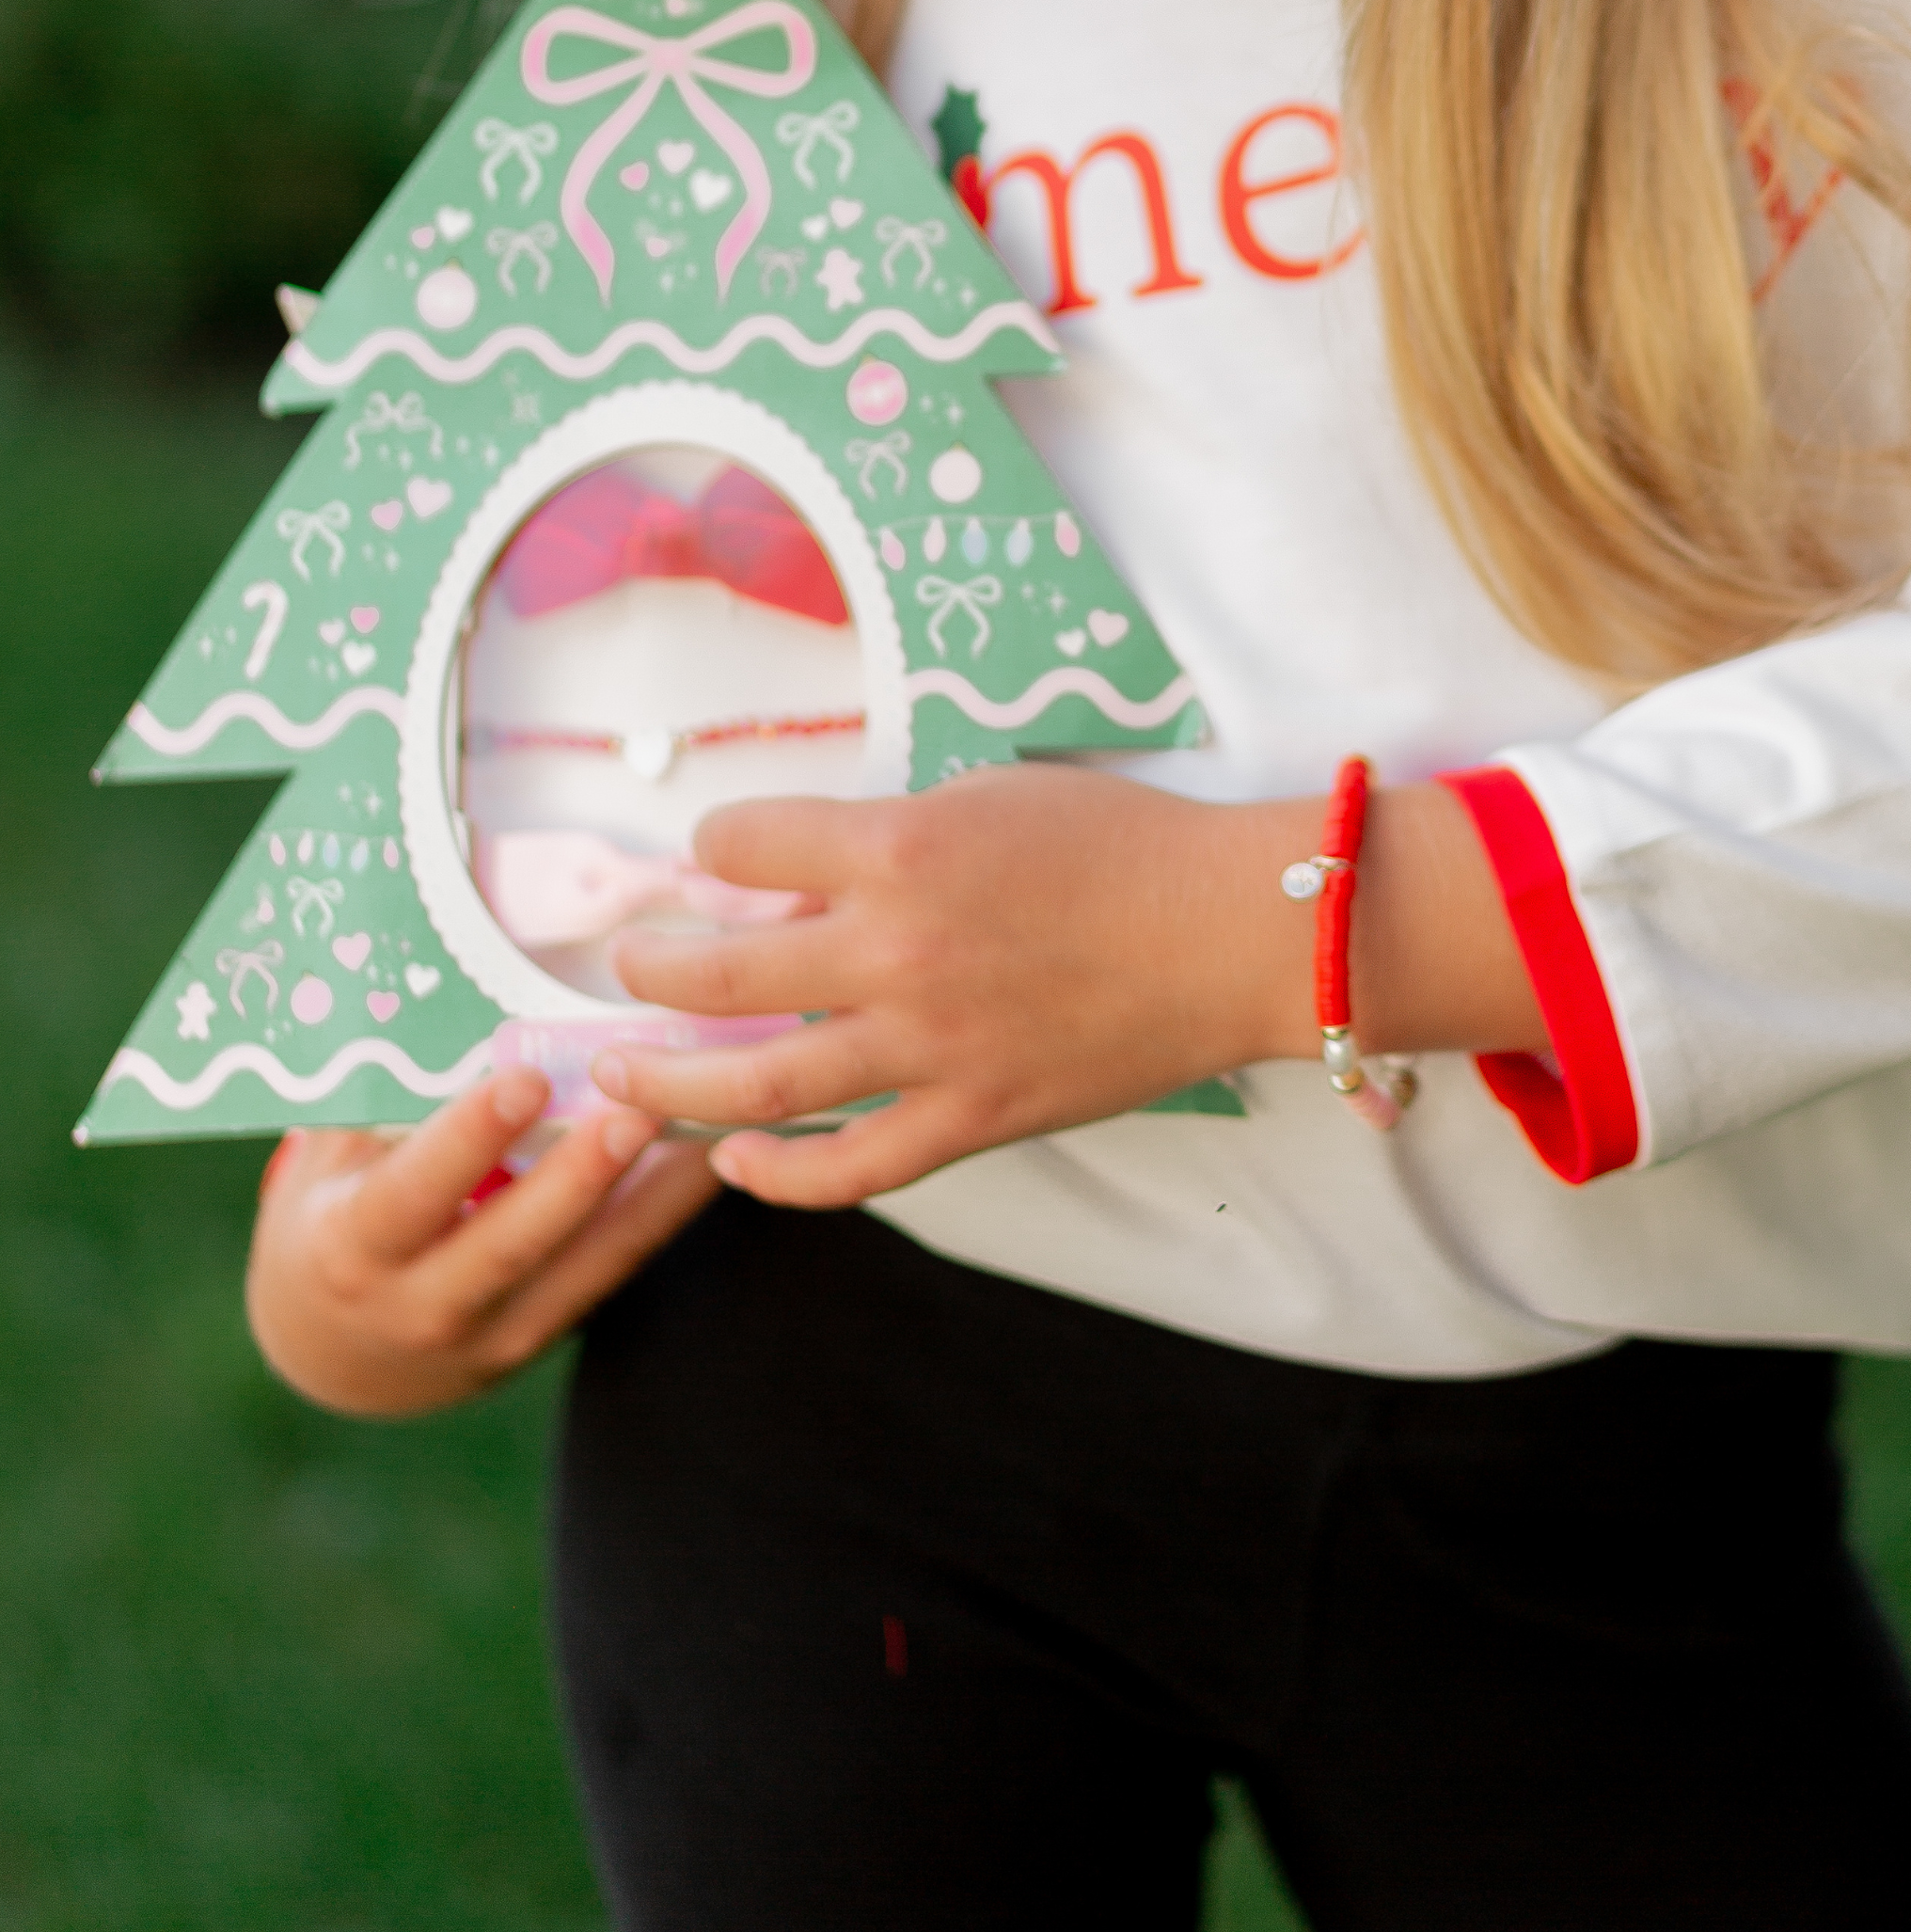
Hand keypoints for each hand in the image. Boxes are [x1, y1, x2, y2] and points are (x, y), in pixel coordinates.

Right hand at [245, 1066, 717, 1417]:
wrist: (337, 1352)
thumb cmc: (333, 1215)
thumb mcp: (330, 1161)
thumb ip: (372, 1092)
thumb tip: (417, 977)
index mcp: (353, 1248)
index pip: (412, 1194)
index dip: (466, 1140)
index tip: (524, 1078)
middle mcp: (420, 1304)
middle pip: (510, 1243)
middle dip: (577, 1178)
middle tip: (638, 1104)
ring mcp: (489, 1335)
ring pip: (580, 1267)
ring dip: (646, 1197)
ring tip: (701, 1124)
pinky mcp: (543, 1338)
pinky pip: (608, 1275)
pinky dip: (659, 1217)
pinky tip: (707, 1158)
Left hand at [595, 766, 1546, 1211]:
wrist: (1230, 928)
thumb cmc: (1121, 841)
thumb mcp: (990, 796)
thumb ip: (888, 835)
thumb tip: (794, 882)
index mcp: (897, 848)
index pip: (744, 841)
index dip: (714, 844)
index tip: (711, 857)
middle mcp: (894, 950)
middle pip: (719, 972)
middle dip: (649, 968)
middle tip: (622, 966)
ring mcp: (928, 1047)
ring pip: (758, 1088)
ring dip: (670, 1085)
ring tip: (616, 1080)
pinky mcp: (970, 1118)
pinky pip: (849, 1169)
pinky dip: (780, 1178)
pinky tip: (735, 1166)